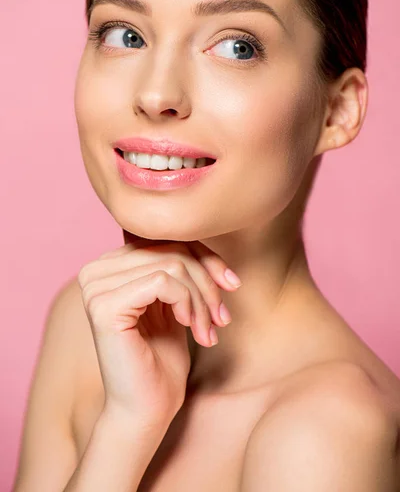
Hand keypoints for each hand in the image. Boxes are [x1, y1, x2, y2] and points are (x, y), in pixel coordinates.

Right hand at [77, 238, 239, 428]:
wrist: (147, 409)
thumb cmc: (163, 358)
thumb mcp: (177, 300)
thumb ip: (179, 265)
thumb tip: (202, 226)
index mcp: (110, 265)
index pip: (165, 239)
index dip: (204, 258)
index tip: (231, 284)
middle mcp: (96, 269)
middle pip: (170, 248)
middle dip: (206, 281)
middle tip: (221, 317)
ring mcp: (94, 285)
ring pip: (171, 263)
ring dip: (202, 297)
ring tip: (209, 328)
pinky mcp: (103, 304)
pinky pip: (162, 280)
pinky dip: (188, 302)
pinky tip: (191, 327)